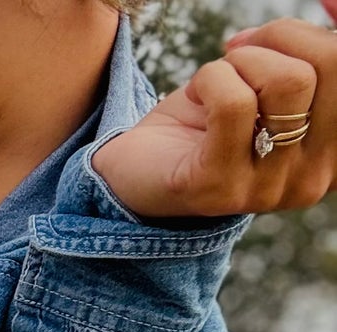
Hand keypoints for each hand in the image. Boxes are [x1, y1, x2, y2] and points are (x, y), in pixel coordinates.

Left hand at [93, 3, 336, 219]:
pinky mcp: (219, 189)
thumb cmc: (211, 116)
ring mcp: (267, 191)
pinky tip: (195, 96)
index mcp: (335, 153)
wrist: (136, 167)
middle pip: (331, 66)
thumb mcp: (274, 75)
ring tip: (216, 79)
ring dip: (242, 60)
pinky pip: (234, 103)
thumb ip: (312, 51)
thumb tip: (335, 0)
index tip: (327, 2)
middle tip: (240, 50)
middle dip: (280, 37)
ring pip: (288, 81)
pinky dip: (210, 78)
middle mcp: (312, 179)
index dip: (336, 32)